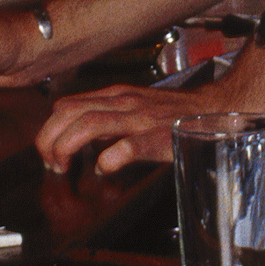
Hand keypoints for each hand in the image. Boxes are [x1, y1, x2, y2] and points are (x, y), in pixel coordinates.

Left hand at [33, 81, 193, 175]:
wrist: (216, 108)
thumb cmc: (175, 112)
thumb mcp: (135, 106)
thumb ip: (108, 117)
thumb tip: (81, 137)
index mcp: (116, 96)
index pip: (68, 105)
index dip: (50, 128)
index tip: (49, 150)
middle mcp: (124, 103)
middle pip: (70, 113)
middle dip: (50, 139)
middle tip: (50, 162)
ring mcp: (141, 119)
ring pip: (90, 125)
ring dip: (67, 147)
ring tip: (63, 166)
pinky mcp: (160, 137)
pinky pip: (129, 146)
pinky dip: (110, 159)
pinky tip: (104, 169)